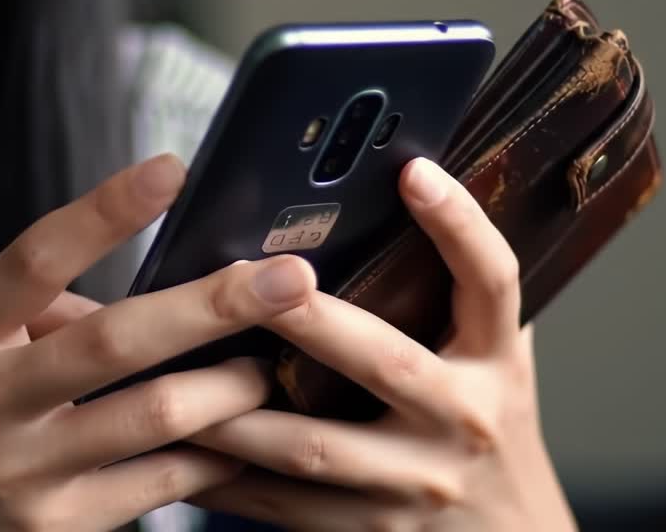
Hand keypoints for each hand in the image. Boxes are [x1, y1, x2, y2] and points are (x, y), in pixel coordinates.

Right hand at [0, 154, 314, 531]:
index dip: (104, 210)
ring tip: (270, 362)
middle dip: (213, 304)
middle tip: (292, 277)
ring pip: (152, 420)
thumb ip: (16, 306)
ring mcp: (20, 475)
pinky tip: (238, 436)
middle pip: (115, 342)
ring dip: (230, 387)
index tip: (171, 168)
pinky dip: (207, 457)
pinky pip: (154, 488)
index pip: (34, 259)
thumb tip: (118, 292)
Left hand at [187, 158, 577, 531]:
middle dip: (308, 321)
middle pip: (385, 361)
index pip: (493, 281)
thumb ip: (461, 293)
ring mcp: (417, 482)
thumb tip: (411, 186)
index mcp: (496, 362)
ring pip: (313, 447)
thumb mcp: (497, 358)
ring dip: (235, 412)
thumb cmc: (489, 428)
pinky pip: (285, 505)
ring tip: (168, 375)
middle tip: (240, 279)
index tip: (412, 170)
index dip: (460, 223)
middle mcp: (463, 419)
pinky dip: (226, 479)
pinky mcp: (371, 529)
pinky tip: (174, 450)